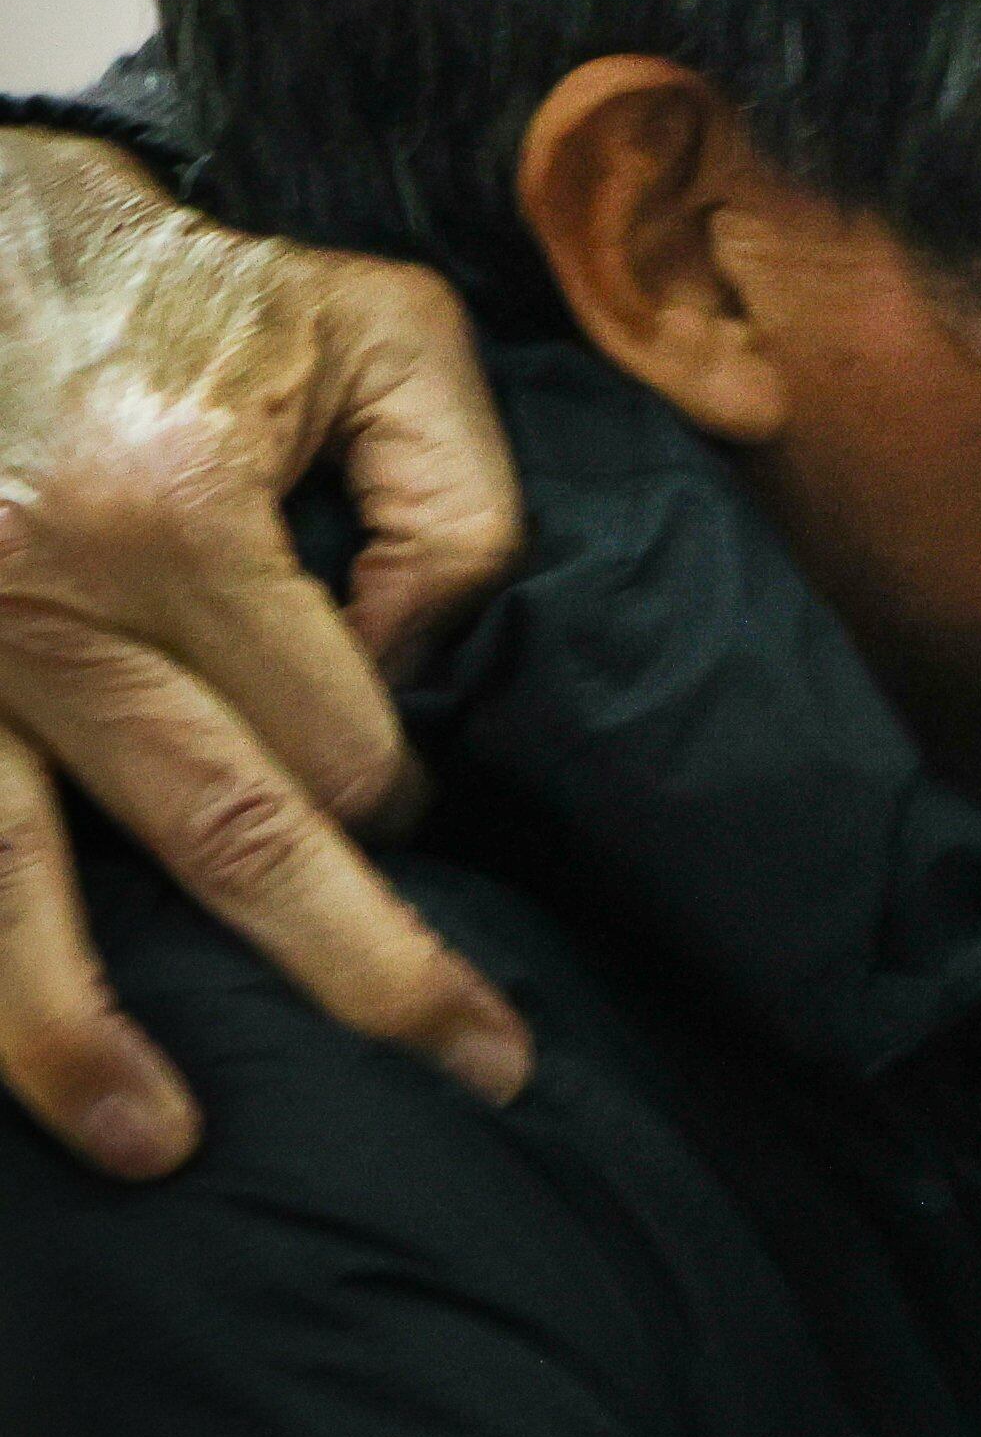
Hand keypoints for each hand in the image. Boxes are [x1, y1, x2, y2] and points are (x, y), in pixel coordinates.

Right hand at [0, 131, 530, 1172]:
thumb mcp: (376, 328)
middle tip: (478, 1067)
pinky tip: (14, 1071)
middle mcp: (34, 602)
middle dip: (356, 970)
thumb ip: (457, 498)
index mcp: (170, 513)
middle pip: (216, 835)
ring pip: (2, 884)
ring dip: (75, 1039)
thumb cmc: (180, 286)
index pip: (336, 732)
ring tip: (164, 1150)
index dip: (398, 789)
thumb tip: (422, 667)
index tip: (403, 801)